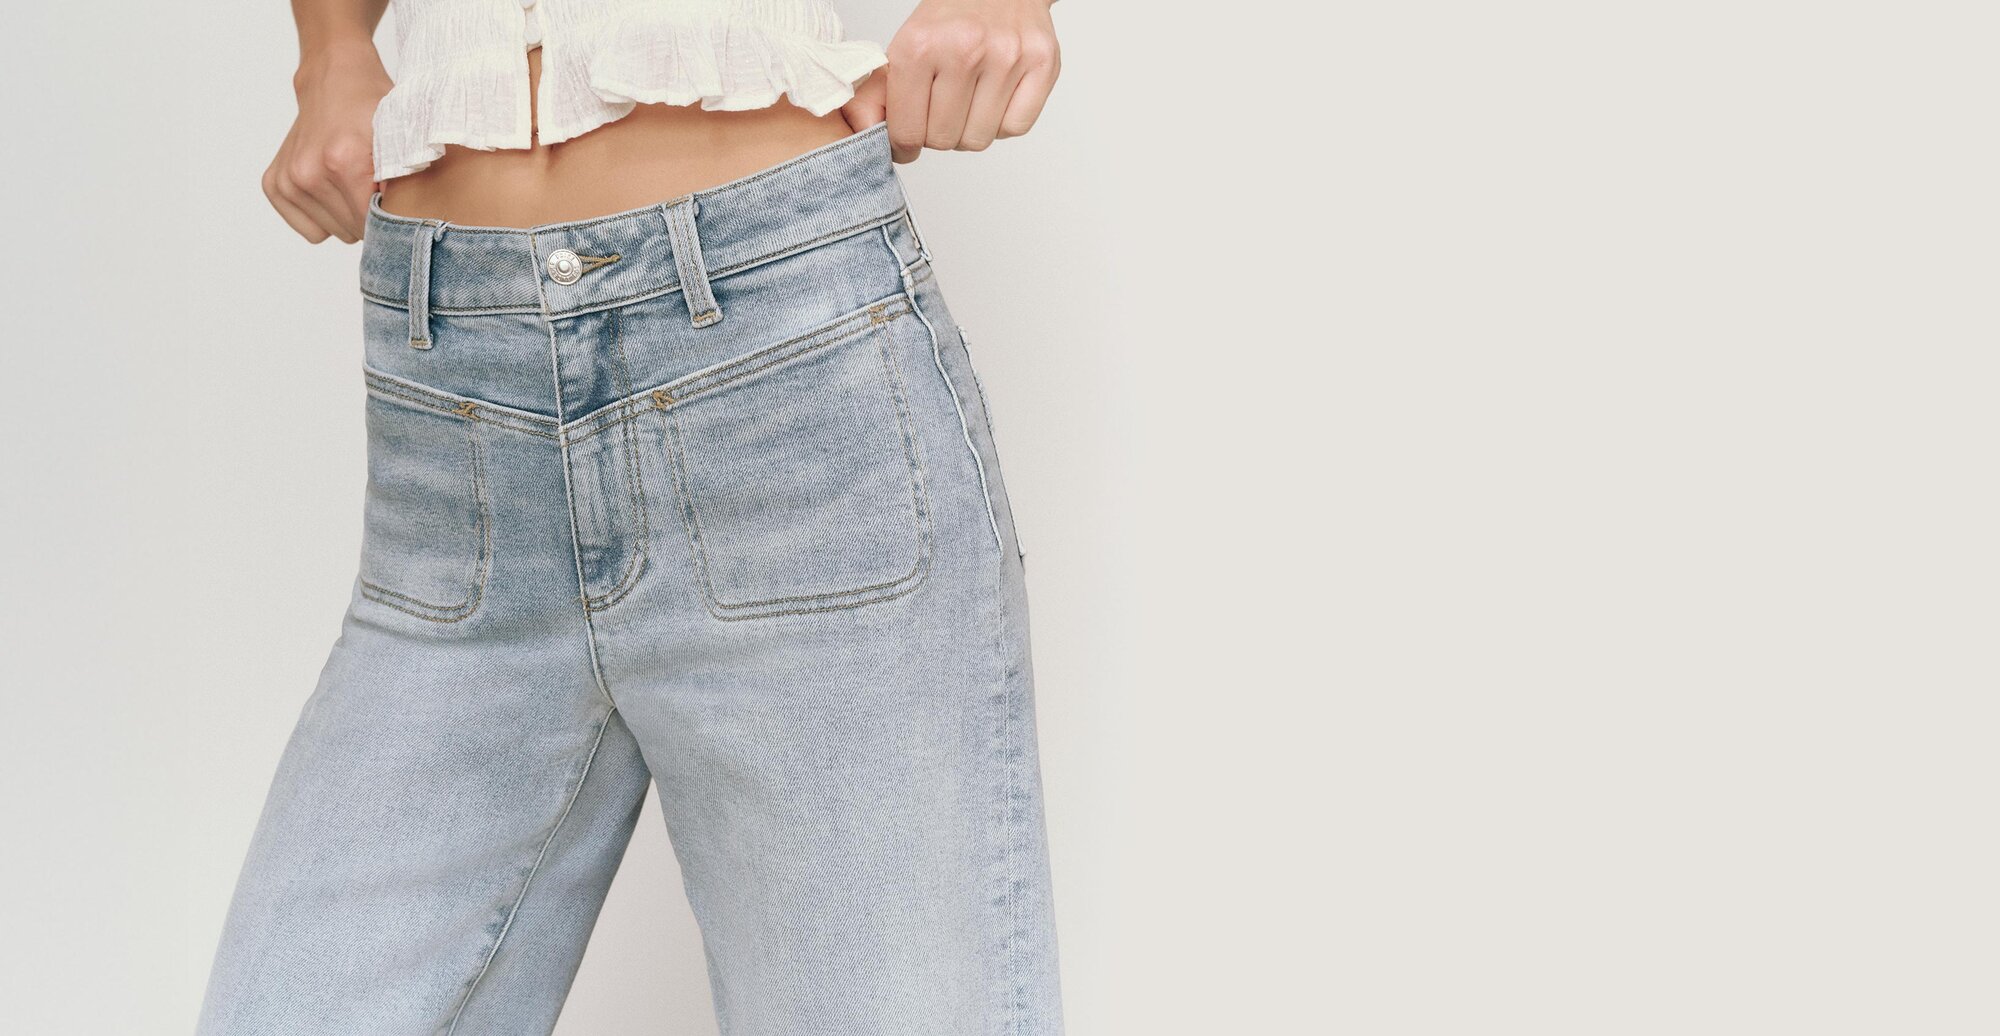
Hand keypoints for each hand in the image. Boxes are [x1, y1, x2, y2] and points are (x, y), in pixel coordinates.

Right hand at [264, 41, 391, 243]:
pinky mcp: (274, 183)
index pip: (371, 223)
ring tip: (351, 184)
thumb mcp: (402, 137)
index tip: (393, 198)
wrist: (333, 81)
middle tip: (373, 187)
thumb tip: (412, 220)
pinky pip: (309, 228)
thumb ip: (409, 177)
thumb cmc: (371, 108)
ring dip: (345, 216)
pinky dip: (322, 216)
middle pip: (351, 231)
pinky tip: (332, 189)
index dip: (389, 217)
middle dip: (368, 216)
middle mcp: (308, 172)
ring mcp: (287, 179)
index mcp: (342, 161)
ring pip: (330, 232)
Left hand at [841, 0, 1060, 162]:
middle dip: (939, 133)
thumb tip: (874, 136)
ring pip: (979, 139)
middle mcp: (965, 50)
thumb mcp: (906, 44)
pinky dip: (1002, 123)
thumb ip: (882, 92)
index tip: (908, 140)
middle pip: (944, 140)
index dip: (905, 144)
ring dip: (970, 129)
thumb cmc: (951, 16)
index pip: (908, 132)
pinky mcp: (1042, 63)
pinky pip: (1014, 128)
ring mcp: (1007, 57)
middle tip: (941, 110)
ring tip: (969, 100)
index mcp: (920, 46)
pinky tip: (995, 98)